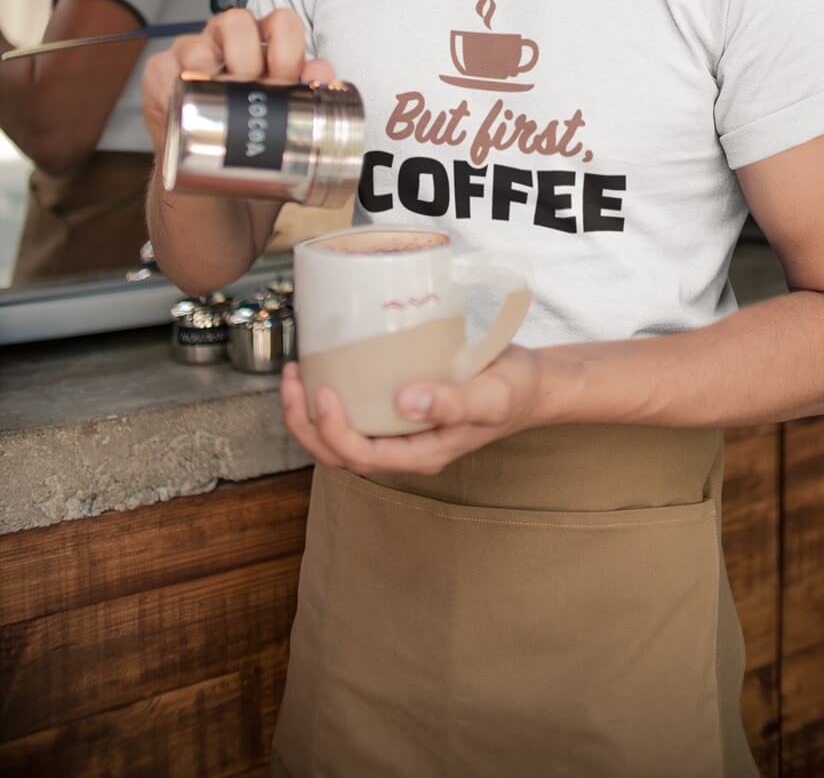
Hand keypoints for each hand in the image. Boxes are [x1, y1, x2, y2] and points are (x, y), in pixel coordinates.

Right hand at [142, 6, 334, 154]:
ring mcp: (192, 56)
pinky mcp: (162, 76)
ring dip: (208, 65)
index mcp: (266, 47)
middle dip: (247, 55)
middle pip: (236, 22)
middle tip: (251, 86)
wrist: (217, 186)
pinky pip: (163, 68)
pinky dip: (173, 82)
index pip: (281, 22)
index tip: (285, 75)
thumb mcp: (287, 121)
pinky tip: (183, 96)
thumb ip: (309, 97)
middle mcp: (228, 43)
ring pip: (197, 43)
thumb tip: (321, 74)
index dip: (286, 44)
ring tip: (216, 88)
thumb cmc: (255, 141)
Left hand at [279, 347, 543, 475]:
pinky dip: (330, 397)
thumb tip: (404, 401)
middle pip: (339, 453)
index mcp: (421, 454)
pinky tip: (324, 367)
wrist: (532, 384)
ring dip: (308, 412)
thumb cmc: (514, 391)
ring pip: (341, 436)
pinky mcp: (399, 408)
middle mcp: (405, 448)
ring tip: (295, 374)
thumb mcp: (490, 396)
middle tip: (291, 381)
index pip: (362, 456)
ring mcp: (401, 431)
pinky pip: (355, 413)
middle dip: (305, 423)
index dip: (334, 431)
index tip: (323, 393)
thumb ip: (452, 402)